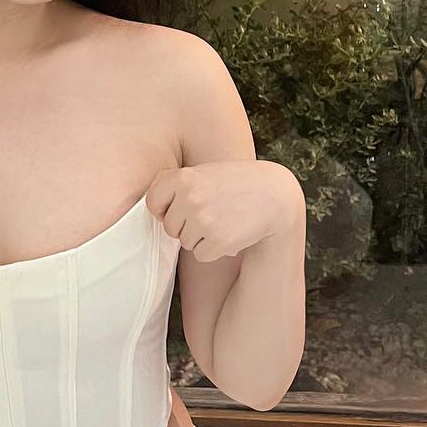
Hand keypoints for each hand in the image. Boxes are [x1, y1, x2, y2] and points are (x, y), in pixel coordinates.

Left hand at [144, 159, 303, 262]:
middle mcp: (190, 198)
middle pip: (170, 227)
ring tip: (223, 220)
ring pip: (185, 242)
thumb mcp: (205, 171)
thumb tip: (152, 207)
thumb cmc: (236, 183)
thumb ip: (177, 183)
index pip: (153, 202)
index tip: (176, 210)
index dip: (163, 209)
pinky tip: (230, 233)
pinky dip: (214, 250)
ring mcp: (203, 220)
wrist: (274, 196)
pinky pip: (201, 255)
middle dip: (186, 226)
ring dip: (201, 238)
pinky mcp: (217, 241)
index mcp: (183, 177)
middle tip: (210, 214)